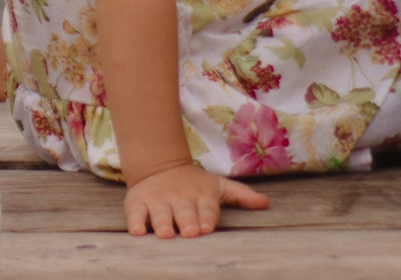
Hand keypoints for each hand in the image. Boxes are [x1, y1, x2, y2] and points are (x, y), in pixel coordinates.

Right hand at [121, 161, 267, 238]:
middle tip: (190, 232)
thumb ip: (240, 195)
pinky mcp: (138, 202)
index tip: (207, 228)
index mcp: (200, 195)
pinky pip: (135, 213)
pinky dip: (135, 221)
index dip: (206, 217)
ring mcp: (158, 200)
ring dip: (163, 222)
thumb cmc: (194, 185)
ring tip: (166, 233)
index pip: (206, 207)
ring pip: (160, 213)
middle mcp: (179, 197)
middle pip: (184, 211)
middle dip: (187, 221)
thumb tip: (265, 203)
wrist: (159, 166)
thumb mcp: (218, 186)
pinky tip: (137, 231)